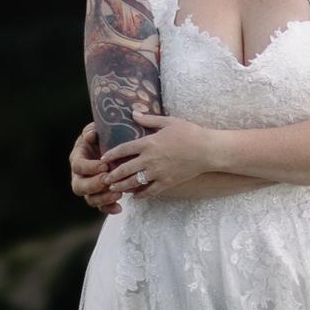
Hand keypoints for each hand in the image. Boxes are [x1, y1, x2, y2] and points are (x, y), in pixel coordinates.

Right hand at [70, 123, 131, 216]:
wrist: (115, 145)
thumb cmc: (106, 136)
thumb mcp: (99, 130)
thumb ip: (93, 130)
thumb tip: (91, 134)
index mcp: (78, 157)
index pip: (78, 165)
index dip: (90, 167)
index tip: (104, 166)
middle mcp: (79, 175)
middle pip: (79, 186)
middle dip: (94, 185)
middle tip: (108, 181)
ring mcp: (88, 187)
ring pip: (89, 198)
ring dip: (103, 198)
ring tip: (118, 194)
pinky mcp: (98, 195)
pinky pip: (101, 206)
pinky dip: (109, 208)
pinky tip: (119, 208)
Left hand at [103, 109, 229, 195]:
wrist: (207, 150)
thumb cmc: (190, 133)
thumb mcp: (169, 122)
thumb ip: (149, 119)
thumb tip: (133, 113)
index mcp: (148, 143)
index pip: (123, 149)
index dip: (110, 154)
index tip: (102, 159)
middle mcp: (150, 159)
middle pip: (125, 169)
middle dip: (112, 175)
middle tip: (103, 179)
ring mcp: (158, 173)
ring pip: (134, 182)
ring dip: (122, 186)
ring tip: (114, 188)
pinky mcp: (167, 183)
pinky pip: (150, 191)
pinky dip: (141, 195)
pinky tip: (135, 196)